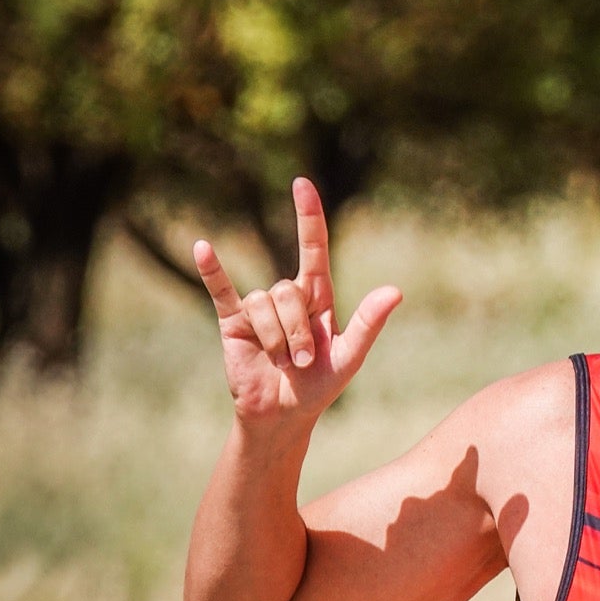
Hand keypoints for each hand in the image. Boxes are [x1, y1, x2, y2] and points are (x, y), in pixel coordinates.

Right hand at [194, 177, 401, 426]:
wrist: (282, 415)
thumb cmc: (320, 387)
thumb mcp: (350, 357)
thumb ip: (370, 323)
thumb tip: (396, 291)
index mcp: (318, 298)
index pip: (314, 249)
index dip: (309, 217)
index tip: (302, 184)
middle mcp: (288, 297)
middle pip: (288, 290)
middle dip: (296, 330)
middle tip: (302, 361)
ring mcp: (259, 308)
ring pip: (263, 303)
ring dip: (275, 338)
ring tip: (281, 362)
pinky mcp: (233, 322)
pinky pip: (222, 291)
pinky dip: (213, 271)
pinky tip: (203, 247)